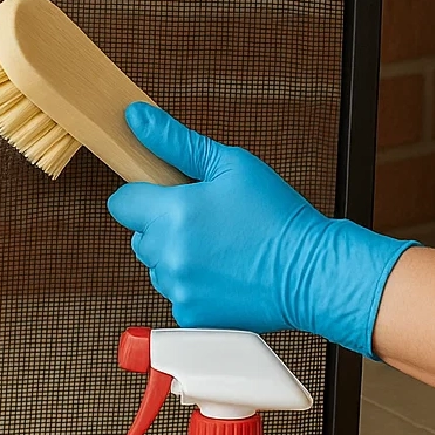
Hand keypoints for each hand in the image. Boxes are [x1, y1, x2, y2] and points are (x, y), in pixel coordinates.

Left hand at [106, 104, 415, 358]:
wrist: (312, 273)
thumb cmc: (278, 217)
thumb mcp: (231, 165)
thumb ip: (175, 141)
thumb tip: (135, 117)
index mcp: (173, 213)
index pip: (121, 203)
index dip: (144, 195)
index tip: (169, 196)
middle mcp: (169, 254)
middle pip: (139, 236)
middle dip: (163, 227)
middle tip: (207, 222)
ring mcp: (178, 289)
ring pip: (158, 267)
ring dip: (178, 258)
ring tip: (221, 249)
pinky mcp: (190, 317)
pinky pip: (177, 294)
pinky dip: (195, 287)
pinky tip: (225, 274)